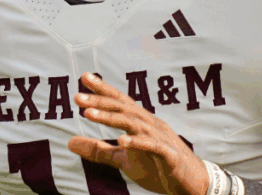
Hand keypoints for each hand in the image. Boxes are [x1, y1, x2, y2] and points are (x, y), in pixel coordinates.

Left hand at [68, 73, 208, 194]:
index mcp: (140, 123)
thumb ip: (98, 150)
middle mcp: (150, 125)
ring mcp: (161, 138)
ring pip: (134, 123)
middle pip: (123, 108)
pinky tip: (122, 141)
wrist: (192, 185)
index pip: (119, 102)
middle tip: (76, 97)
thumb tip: (69, 142)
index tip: (84, 77)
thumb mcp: (123, 159)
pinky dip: (137, 142)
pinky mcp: (169, 156)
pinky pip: (152, 146)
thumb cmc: (159, 167)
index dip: (102, 89)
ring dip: (110, 118)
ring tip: (88, 114)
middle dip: (99, 101)